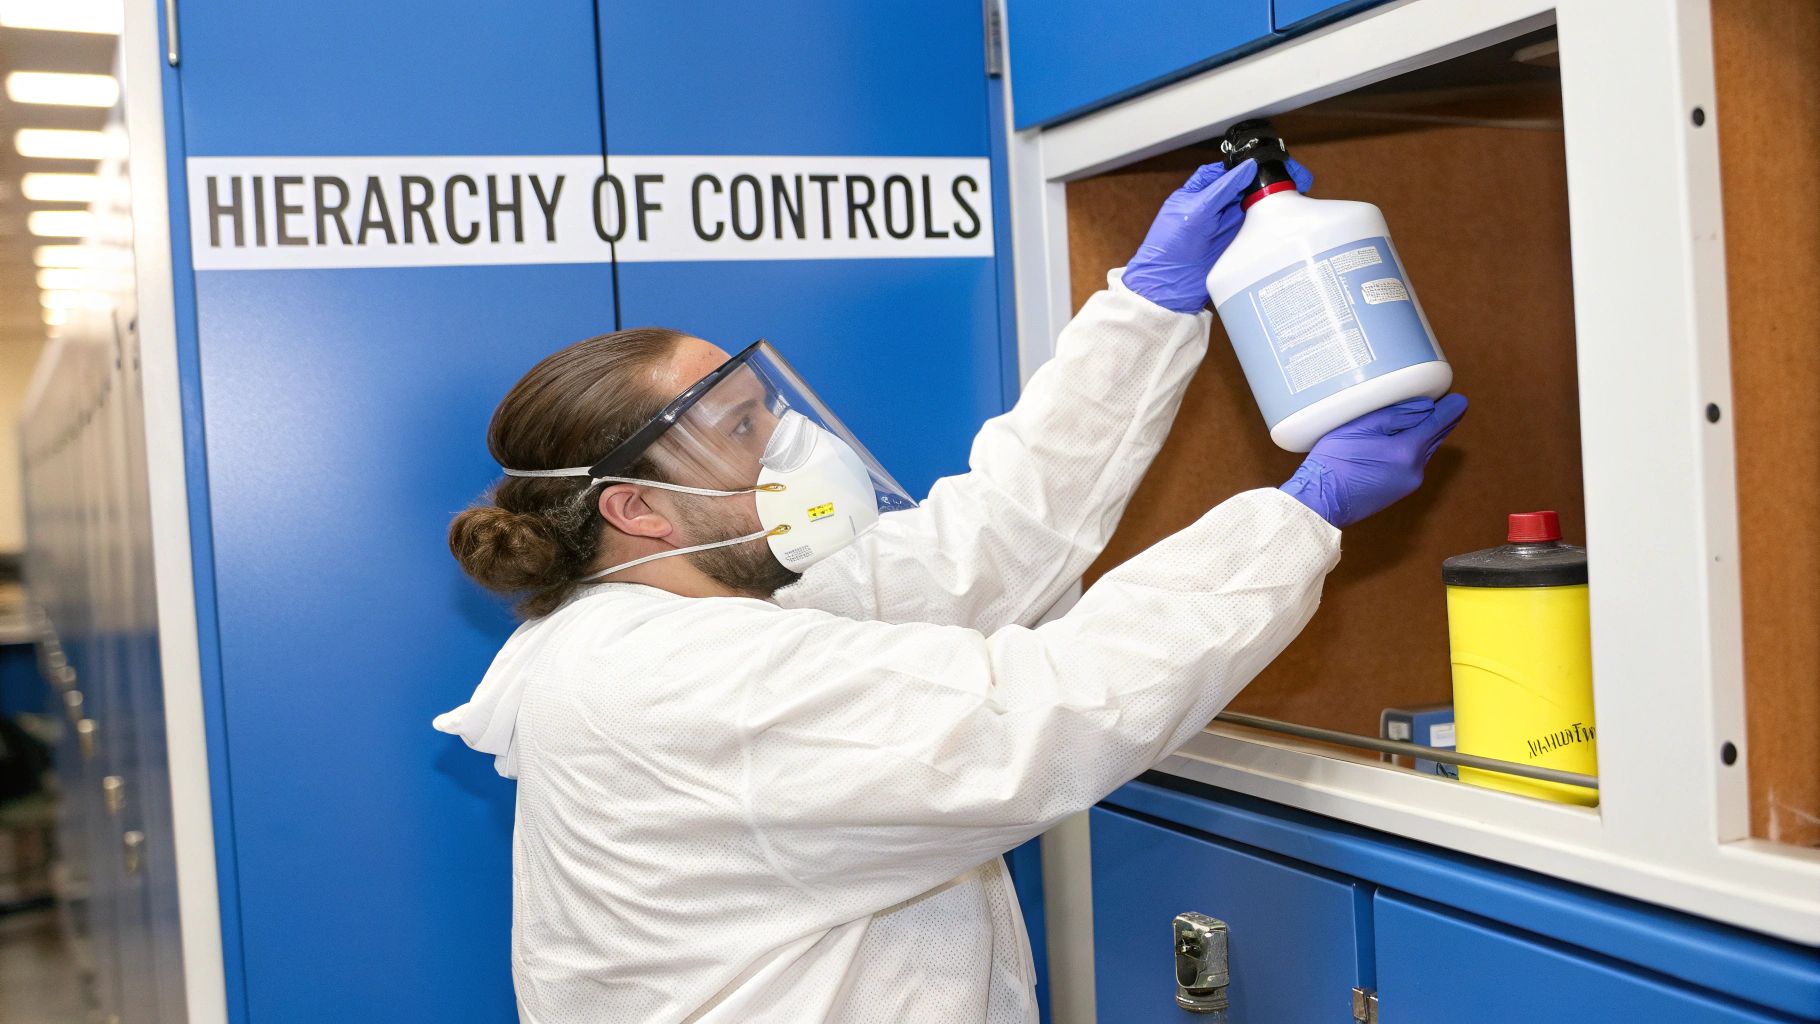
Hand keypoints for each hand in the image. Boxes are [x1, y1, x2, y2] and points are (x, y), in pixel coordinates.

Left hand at [1122, 157, 1313, 313]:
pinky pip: (1256, 228)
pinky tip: (1283, 218)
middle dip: (1268, 181)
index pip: (1230, 170)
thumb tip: (1248, 167)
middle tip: (1296, 179)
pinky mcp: (1235, 243)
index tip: (1274, 162)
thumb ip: (1222, 188)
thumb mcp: (1196, 210)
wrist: (1168, 287)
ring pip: (1254, 206)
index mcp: (1200, 190)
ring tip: (1296, 195)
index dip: (1251, 165)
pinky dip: (1269, 223)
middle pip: (1247, 186)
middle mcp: (1215, 205)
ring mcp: (1226, 224)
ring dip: (1272, 201)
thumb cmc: (1169, 246)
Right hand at [1280, 395, 1468, 527]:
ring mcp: (1407, 483)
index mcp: (1407, 451)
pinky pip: (1413, 465)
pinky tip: (1406, 443)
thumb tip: (1425, 407)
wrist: (1319, 502)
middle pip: (1434, 439)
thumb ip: (1397, 415)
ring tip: (1428, 421)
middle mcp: (1414, 469)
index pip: (1437, 424)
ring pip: (1424, 453)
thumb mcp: (1361, 427)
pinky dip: (1415, 450)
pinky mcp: (1398, 492)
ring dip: (1428, 436)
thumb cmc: (1333, 463)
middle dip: (1443, 422)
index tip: (1460, 400)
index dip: (1450, 410)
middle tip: (1451, 406)